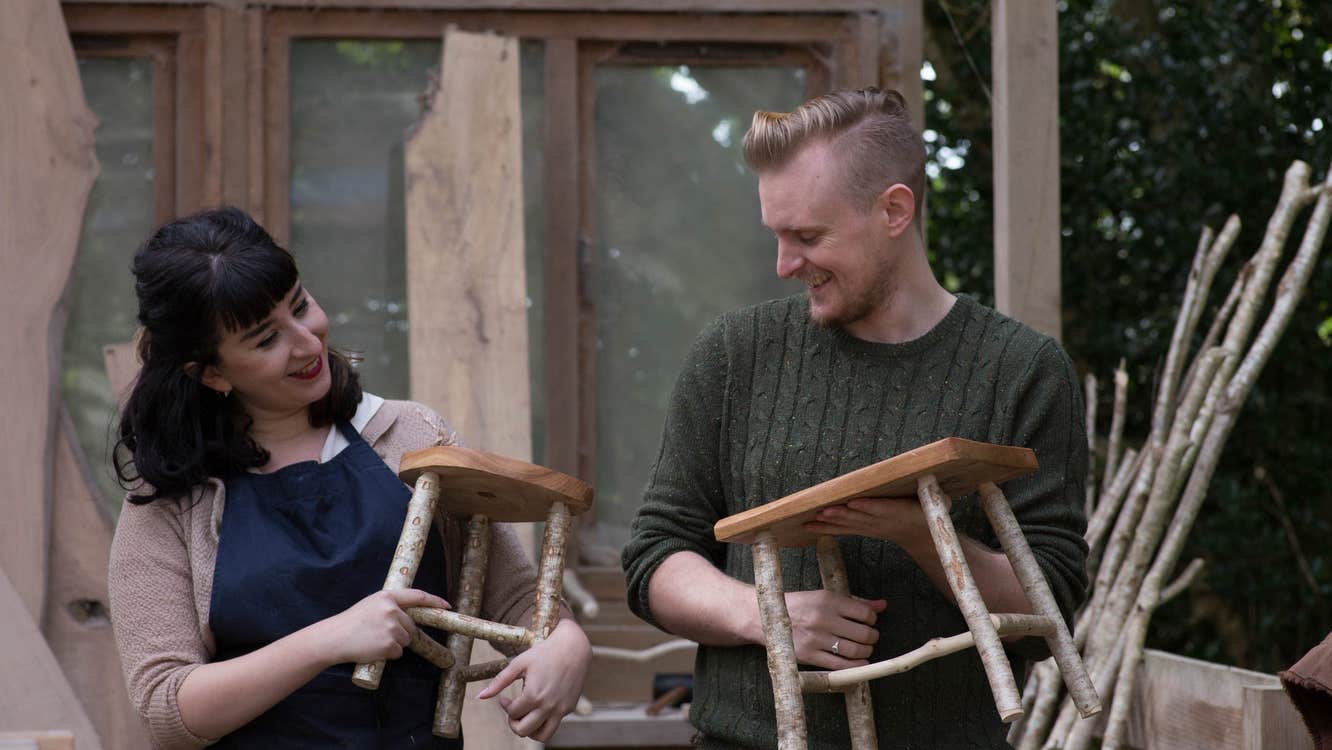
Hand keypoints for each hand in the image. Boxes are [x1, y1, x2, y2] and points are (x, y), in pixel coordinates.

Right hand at [316, 589, 450, 665]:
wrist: (334, 638)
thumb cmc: (352, 622)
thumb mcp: (372, 605)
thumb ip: (391, 606)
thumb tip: (410, 616)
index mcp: (388, 597)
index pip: (418, 596)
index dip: (434, 601)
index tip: (446, 605)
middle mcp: (392, 611)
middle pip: (411, 626)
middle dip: (402, 633)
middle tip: (380, 634)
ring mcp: (392, 628)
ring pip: (406, 640)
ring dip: (394, 644)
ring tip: (374, 640)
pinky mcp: (390, 645)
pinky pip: (398, 653)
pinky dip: (388, 654)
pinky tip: (373, 649)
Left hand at [476, 618, 591, 741]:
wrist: (573, 647)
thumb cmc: (544, 653)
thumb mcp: (519, 663)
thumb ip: (499, 682)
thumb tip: (479, 697)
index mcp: (533, 694)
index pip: (512, 713)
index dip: (505, 706)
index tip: (505, 698)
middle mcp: (548, 705)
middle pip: (523, 730)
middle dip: (513, 723)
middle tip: (513, 711)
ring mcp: (560, 709)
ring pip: (542, 736)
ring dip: (530, 730)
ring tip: (526, 716)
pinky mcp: (569, 708)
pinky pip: (554, 724)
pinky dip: (544, 722)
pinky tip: (540, 706)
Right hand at [784, 589, 885, 669]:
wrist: (765, 618)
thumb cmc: (798, 606)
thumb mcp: (824, 597)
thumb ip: (855, 602)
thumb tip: (883, 605)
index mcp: (827, 600)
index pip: (864, 613)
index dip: (872, 619)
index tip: (869, 622)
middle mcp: (822, 619)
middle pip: (863, 633)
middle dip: (872, 637)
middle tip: (870, 637)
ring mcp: (815, 638)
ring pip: (854, 651)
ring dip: (866, 651)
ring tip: (864, 649)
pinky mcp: (809, 655)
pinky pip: (840, 666)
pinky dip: (855, 666)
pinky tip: (858, 662)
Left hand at [803, 497, 928, 547]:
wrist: (919, 536)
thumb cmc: (926, 513)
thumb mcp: (938, 502)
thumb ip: (935, 493)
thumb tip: (934, 480)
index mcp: (899, 512)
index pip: (882, 508)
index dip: (869, 507)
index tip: (855, 503)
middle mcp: (882, 521)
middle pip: (859, 518)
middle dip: (841, 514)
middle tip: (824, 511)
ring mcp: (870, 527)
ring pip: (847, 524)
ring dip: (830, 522)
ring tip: (814, 518)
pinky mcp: (863, 529)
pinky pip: (842, 530)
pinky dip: (826, 528)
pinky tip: (811, 526)